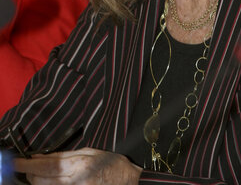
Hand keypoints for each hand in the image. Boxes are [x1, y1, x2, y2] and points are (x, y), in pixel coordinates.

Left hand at [14, 148, 141, 184]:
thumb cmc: (111, 165)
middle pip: (43, 180)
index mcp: (80, 164)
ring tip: (37, 174)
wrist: (127, 182)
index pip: (47, 165)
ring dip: (38, 181)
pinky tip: (49, 181)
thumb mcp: (89, 152)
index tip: (18, 162)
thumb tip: (42, 157)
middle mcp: (76, 181)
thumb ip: (65, 156)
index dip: (29, 165)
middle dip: (31, 173)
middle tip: (27, 167)